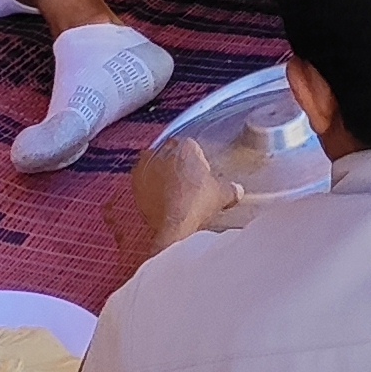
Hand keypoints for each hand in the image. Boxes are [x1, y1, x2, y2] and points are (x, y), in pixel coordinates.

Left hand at [122, 133, 231, 264]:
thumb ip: (231, 189)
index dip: (198, 163)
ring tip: (173, 196)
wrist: (173, 226)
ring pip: (156, 167)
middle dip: (178, 167)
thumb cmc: (196, 203)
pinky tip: (160, 202)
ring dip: (162, 177)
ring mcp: (145, 166)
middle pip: (172, 155)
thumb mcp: (222, 195)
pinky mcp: (133, 183)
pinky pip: (143, 182)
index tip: (201, 177)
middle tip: (187, 186)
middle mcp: (162, 150)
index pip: (192, 149)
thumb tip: (237, 191)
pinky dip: (150, 190)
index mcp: (185, 145)